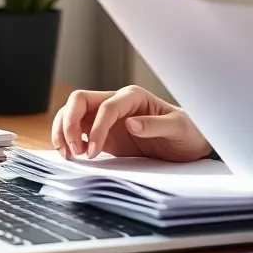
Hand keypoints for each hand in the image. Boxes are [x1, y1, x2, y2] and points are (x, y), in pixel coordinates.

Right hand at [51, 85, 211, 162]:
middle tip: (72, 150)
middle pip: (79, 101)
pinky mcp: (103, 133)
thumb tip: (131, 123)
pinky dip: (67, 140)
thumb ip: (156, 124)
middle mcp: (117, 103)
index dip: (96, 129)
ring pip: (72, 113)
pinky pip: (77, 130)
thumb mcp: (177, 128)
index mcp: (133, 97)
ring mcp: (107, 118)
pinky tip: (72, 155)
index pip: (106, 107)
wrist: (188, 142)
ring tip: (69, 155)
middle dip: (69, 123)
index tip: (93, 152)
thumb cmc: (186, 131)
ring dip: (63, 131)